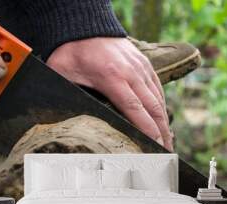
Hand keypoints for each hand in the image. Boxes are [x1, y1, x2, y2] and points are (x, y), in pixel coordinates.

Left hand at [47, 37, 172, 150]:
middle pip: (152, 107)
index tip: (155, 146)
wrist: (86, 26)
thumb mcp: (62, 72)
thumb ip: (64, 93)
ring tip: (167, 142)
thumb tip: (59, 118)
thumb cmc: (72, 52)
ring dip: (164, 122)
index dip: (146, 129)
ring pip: (158, 99)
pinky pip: (157, 88)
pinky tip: (163, 120)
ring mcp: (140, 67)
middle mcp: (131, 72)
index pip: (134, 108)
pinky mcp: (144, 64)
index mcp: (111, 77)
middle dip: (161, 132)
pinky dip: (162, 106)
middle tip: (165, 154)